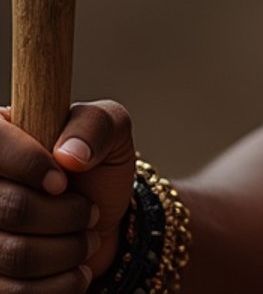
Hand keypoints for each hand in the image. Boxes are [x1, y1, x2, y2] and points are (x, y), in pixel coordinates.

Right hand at [0, 101, 135, 289]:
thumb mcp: (111, 130)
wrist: (98, 223)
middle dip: (66, 215)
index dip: (30, 164)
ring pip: (16, 254)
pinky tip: (76, 270)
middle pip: (12, 208)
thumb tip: (69, 154)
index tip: (63, 181)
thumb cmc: (97, 168)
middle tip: (90, 213)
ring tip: (87, 240)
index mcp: (4, 134)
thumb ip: (96, 126)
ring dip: (67, 251)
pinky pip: (14, 291)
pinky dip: (58, 284)